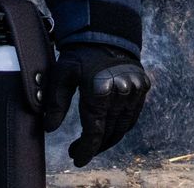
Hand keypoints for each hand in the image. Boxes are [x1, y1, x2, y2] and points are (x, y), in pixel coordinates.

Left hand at [43, 41, 150, 166]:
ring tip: (92, 144)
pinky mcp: (143, 87)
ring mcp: (135, 89)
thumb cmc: (80, 56)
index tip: (76, 158)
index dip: (86, 149)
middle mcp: (122, 91)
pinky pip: (133, 116)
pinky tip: (109, 129)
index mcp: (100, 90)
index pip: (95, 131)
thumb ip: (56, 101)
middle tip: (78, 151)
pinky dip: (122, 127)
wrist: (107, 34)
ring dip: (108, 139)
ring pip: (123, 127)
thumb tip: (50, 128)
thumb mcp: (62, 74)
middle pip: (109, 132)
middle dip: (93, 146)